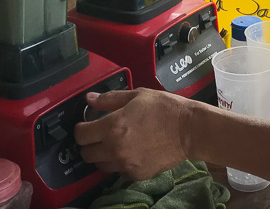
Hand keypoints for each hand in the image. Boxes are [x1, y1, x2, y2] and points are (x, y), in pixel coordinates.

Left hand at [74, 88, 199, 180]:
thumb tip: (90, 99)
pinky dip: (119, 163)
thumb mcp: (137, 95)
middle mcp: (114, 148)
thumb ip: (110, 99)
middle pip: (86, 154)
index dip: (81, 128)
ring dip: (102, 155)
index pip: (81, 135)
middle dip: (89, 143)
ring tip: (115, 144)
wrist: (188, 130)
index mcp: (112, 127)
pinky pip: (118, 171)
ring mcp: (125, 164)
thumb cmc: (164, 108)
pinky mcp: (136, 174)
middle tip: (99, 135)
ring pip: (100, 165)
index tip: (86, 125)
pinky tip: (130, 151)